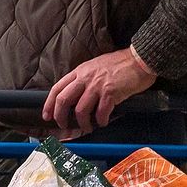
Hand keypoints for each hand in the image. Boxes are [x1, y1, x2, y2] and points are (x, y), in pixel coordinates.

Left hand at [43, 47, 157, 136]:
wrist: (139, 59)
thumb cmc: (120, 64)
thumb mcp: (95, 67)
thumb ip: (84, 79)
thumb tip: (75, 96)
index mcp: (79, 72)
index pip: (57, 88)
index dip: (49, 104)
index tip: (47, 116)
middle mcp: (85, 78)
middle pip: (63, 100)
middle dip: (60, 116)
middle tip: (64, 125)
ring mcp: (97, 85)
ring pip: (80, 110)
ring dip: (83, 123)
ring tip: (88, 127)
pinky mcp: (110, 93)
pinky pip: (100, 112)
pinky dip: (100, 121)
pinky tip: (103, 122)